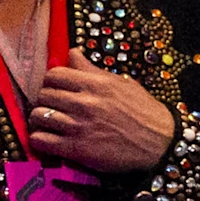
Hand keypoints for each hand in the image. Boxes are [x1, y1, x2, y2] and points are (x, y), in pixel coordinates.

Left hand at [29, 52, 177, 174]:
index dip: (52, 82)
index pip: (54, 75)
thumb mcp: (122, 84)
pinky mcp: (76, 149)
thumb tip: (72, 52)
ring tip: (49, 123)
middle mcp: (84, 103)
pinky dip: (39, 140)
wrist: (162, 144)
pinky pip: (40, 140)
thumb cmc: (144, 112)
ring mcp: (78, 126)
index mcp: (95, 84)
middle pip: (43, 95)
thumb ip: (92, 70)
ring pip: (37, 116)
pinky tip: (47, 139)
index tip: (56, 89)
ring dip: (40, 120)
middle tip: (53, 108)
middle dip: (45, 101)